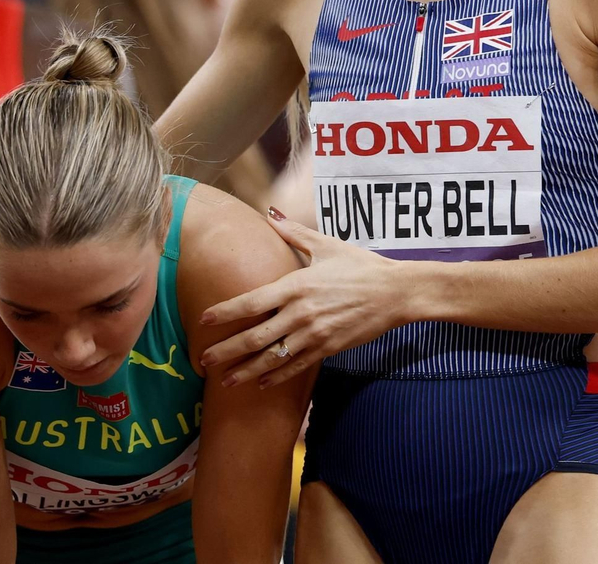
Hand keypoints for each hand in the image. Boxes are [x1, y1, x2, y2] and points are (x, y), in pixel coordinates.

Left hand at [199, 209, 410, 387]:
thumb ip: (294, 234)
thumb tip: (271, 215)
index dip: (225, 313)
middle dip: (226, 351)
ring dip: (246, 370)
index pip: (251, 302)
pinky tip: (261, 382)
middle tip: (203, 361)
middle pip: (255, 336)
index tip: (203, 321)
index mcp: (296, 285)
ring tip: (225, 381)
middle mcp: (301, 312)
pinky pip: (297, 366)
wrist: (395, 292)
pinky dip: (277, 376)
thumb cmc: (360, 266)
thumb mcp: (327, 246)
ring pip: (272, 357)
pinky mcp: (328, 348)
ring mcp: (315, 333)